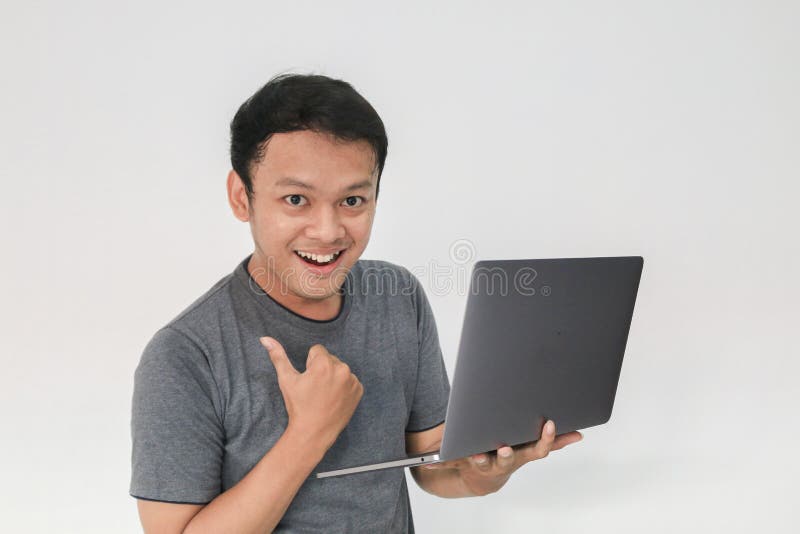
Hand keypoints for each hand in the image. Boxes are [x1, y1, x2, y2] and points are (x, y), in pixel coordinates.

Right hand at [260, 337, 363, 448]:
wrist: (314, 433)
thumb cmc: (298, 406)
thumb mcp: (286, 380)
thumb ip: (278, 356)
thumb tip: (265, 338)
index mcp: (324, 364)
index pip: (317, 350)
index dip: (309, 364)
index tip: (308, 380)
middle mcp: (342, 369)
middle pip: (329, 359)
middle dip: (322, 369)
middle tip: (315, 389)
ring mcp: (352, 380)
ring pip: (339, 369)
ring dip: (333, 377)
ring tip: (324, 395)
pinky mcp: (358, 390)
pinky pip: (349, 380)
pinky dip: (343, 387)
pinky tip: (334, 399)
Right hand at [422, 420, 582, 495]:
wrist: (484, 475)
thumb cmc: (470, 459)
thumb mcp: (454, 459)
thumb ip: (441, 460)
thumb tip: (428, 464)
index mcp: (484, 461)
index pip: (482, 462)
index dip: (482, 460)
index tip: (479, 456)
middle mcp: (505, 460)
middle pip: (510, 458)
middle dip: (509, 452)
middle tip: (508, 446)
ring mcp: (521, 455)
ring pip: (535, 450)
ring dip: (544, 441)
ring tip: (550, 426)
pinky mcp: (532, 449)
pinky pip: (551, 445)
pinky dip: (563, 439)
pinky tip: (577, 433)